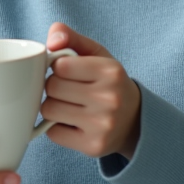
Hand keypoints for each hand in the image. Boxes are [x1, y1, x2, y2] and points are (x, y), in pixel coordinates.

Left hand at [42, 23, 141, 159]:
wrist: (135, 121)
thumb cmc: (108, 83)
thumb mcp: (96, 54)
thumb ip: (71, 37)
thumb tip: (51, 41)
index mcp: (111, 71)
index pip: (60, 65)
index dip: (58, 67)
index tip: (69, 72)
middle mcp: (110, 98)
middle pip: (52, 87)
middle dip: (54, 87)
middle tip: (69, 90)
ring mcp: (103, 125)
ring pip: (48, 110)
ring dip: (53, 107)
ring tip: (70, 105)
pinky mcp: (93, 146)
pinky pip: (53, 133)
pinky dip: (56, 128)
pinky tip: (73, 123)